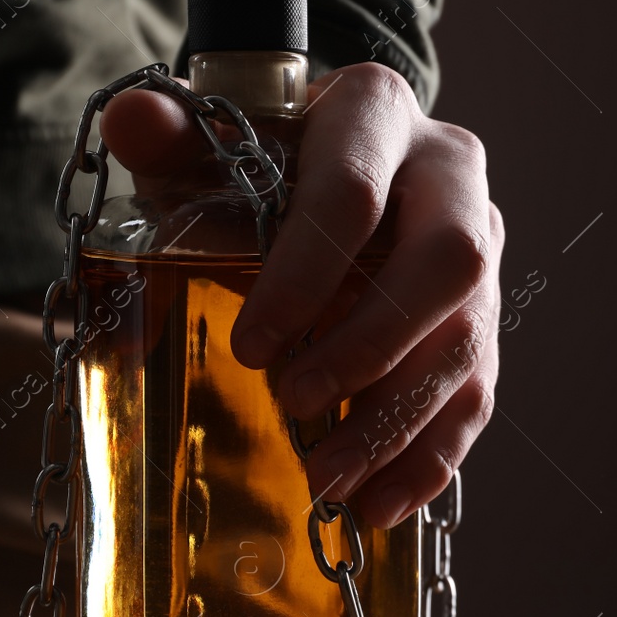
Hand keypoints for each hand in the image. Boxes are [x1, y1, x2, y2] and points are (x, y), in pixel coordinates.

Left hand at [101, 62, 502, 527]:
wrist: (323, 178)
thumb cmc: (258, 166)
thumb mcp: (209, 150)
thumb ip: (169, 136)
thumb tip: (133, 121)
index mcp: (378, 115)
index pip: (355, 194)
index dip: (305, 275)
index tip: (250, 346)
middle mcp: (449, 175)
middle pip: (450, 263)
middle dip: (372, 346)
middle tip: (295, 400)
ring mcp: (479, 247)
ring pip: (468, 338)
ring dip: (398, 420)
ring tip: (328, 480)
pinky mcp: (483, 315)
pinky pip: (477, 391)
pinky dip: (431, 455)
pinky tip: (379, 501)